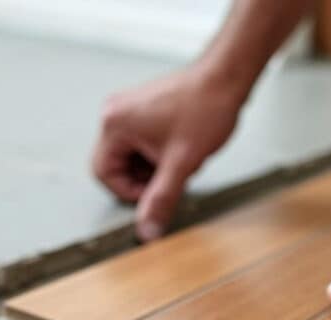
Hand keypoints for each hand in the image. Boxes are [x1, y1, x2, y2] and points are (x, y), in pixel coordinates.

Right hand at [92, 67, 243, 240]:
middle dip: (145, 178)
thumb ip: (161, 200)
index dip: (129, 192)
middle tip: (172, 175)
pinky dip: (159, 154)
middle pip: (116, 165)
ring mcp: (129, 108)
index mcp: (115, 124)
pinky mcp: (144, 108)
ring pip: (132, 156)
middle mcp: (115, 113)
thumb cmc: (205, 108)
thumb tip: (147, 231)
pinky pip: (142, 143)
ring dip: (154, 167)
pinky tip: (182, 149)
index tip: (155, 194)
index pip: (104, 174)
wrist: (226, 78)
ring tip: (181, 158)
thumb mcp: (181, 164)